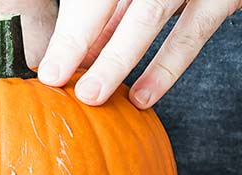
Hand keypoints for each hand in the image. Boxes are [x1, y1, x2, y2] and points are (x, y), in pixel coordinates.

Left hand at [37, 0, 241, 107]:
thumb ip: (108, 21)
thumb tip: (72, 62)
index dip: (68, 33)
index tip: (50, 71)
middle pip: (104, 0)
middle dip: (77, 39)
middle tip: (56, 79)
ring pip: (146, 16)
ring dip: (115, 60)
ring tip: (92, 95)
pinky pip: (191, 34)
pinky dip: (164, 68)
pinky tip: (142, 97)